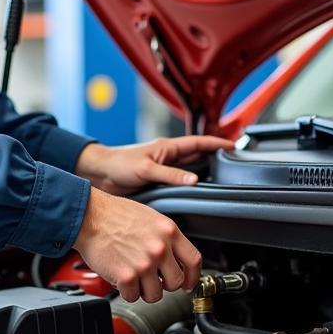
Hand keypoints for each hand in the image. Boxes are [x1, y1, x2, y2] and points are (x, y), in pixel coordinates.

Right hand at [73, 187, 201, 302]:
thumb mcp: (150, 217)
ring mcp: (144, 263)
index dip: (193, 277)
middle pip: (176, 282)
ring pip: (155, 295)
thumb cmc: (114, 215)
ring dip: (144, 290)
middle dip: (164, 284)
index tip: (188, 283)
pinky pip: (133, 297)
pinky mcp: (126, 276)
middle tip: (152, 278)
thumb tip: (176, 258)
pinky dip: (126, 291)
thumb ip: (166, 238)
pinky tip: (121, 277)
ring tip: (134, 276)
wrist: (89, 216)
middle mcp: (160, 248)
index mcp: (169, 231)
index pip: (194, 261)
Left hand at [75, 136, 234, 195]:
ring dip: (203, 170)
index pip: (198, 143)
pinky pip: (179, 180)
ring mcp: (163, 168)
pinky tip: (195, 191)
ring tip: (220, 175)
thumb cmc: (117, 165)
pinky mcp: (157, 180)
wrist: (99, 174)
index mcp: (167, 148)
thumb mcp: (146, 170)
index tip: (233, 146)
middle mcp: (167, 156)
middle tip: (233, 161)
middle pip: (197, 154)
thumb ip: (170, 175)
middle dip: (215, 155)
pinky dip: (189, 183)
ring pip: (189, 167)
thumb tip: (193, 180)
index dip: (217, 144)